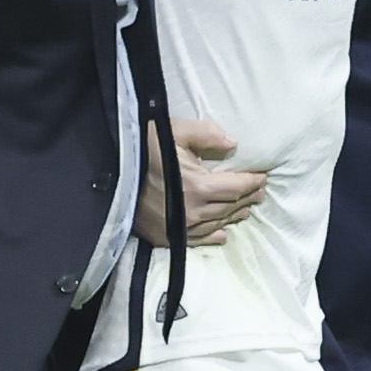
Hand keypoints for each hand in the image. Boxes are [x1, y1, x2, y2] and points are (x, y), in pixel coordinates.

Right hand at [139, 117, 267, 245]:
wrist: (108, 175)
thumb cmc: (142, 149)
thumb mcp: (174, 131)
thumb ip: (207, 135)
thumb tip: (233, 143)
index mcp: (199, 186)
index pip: (237, 186)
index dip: (253, 182)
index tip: (263, 177)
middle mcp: (193, 211)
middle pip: (230, 206)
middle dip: (247, 198)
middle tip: (259, 192)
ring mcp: (179, 227)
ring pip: (217, 224)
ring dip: (234, 216)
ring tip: (245, 210)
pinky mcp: (166, 237)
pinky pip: (197, 240)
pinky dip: (213, 236)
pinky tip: (223, 234)